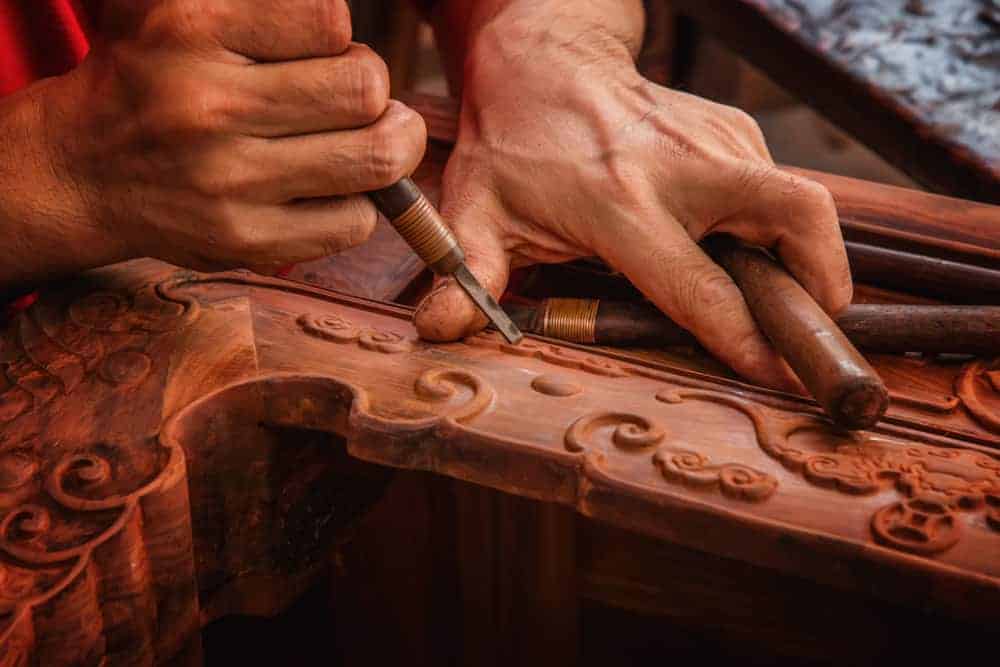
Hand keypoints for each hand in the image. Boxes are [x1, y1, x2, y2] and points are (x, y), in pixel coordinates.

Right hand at [35, 0, 425, 273]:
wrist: (81, 171)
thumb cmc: (152, 77)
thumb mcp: (181, 5)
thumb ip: (262, 4)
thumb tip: (341, 25)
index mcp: (191, 28)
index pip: (330, 20)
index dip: (341, 39)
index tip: (323, 53)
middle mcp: (206, 106)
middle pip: (365, 91)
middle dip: (373, 91)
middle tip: (353, 100)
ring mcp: (227, 182)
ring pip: (375, 160)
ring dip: (387, 146)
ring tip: (366, 138)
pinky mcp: (243, 241)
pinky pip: (354, 223)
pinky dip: (358, 203)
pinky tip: (330, 188)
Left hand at [414, 12, 851, 388]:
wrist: (541, 61)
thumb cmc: (509, 144)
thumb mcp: (474, 211)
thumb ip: (468, 275)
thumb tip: (440, 328)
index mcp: (620, 205)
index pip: (701, 286)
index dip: (745, 340)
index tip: (776, 378)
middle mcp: (681, 169)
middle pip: (796, 217)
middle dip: (823, 281)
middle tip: (812, 330)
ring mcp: (714, 140)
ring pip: (801, 200)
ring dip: (808, 256)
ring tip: (787, 300)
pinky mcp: (730, 127)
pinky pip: (775, 184)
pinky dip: (777, 226)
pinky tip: (742, 249)